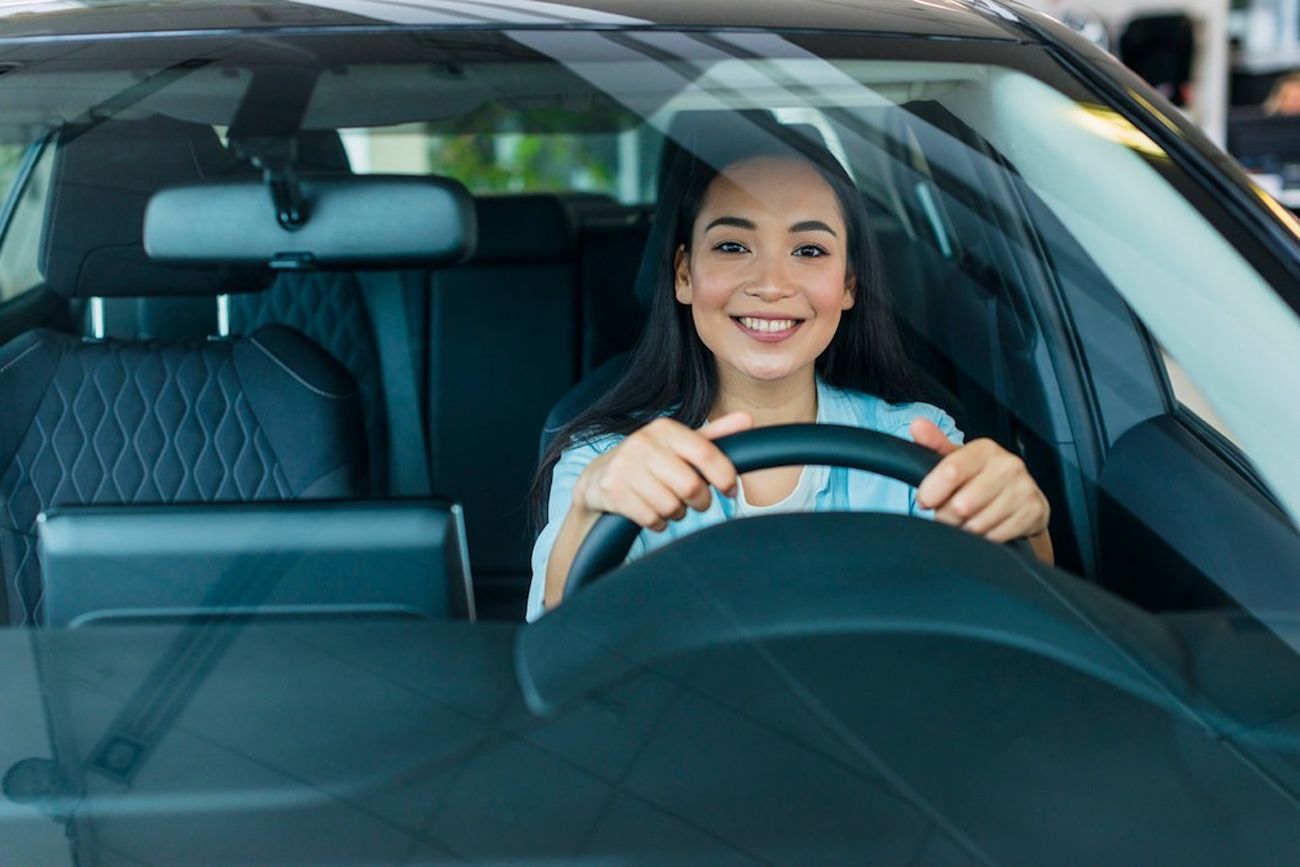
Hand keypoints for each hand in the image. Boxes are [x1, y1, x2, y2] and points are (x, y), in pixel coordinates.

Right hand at [573, 412, 753, 531]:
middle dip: (700, 501)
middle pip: (691, 486)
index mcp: (664, 428)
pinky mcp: (611, 490)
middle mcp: (643, 442)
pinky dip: (658, 523)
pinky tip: (652, 513)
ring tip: (669, 505)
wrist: (598, 478)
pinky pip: (651, 518)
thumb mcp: (679, 445)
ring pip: (671, 506)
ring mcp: (624, 466)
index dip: (725, 476)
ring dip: (677, 513)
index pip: (706, 453)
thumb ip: (714, 436)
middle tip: (696, 502)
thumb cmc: (650, 462)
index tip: (730, 490)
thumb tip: (748, 420)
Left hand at [910, 418, 1049, 543]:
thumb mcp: (957, 459)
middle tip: (948, 514)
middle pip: (961, 505)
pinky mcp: (1033, 512)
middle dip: (946, 516)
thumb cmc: (981, 477)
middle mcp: (1008, 466)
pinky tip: (985, 528)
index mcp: (985, 449)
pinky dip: (984, 538)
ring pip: (977, 525)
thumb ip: (934, 444)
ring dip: (964, 530)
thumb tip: (917, 425)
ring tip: (967, 520)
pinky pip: (995, 537)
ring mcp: (1023, 489)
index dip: (931, 493)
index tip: (925, 500)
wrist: (1022, 497)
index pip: (951, 471)